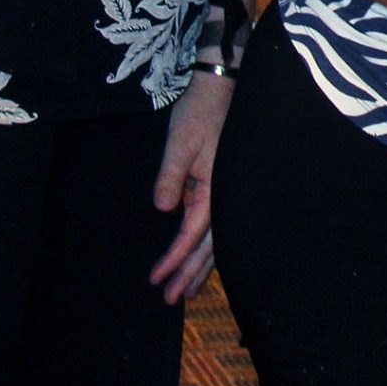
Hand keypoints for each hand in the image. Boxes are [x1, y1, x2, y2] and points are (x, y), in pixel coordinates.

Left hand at [148, 68, 234, 304]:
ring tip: (188, 290)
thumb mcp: (180, 141)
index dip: (175, 258)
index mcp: (216, 187)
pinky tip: (202, 256)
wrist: (224, 86)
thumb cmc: (200, 111)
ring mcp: (228, 190)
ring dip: (202, 265)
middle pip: (210, 244)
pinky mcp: (225, 184)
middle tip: (172, 299)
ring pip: (217, 238)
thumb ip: (171, 176)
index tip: (157, 279)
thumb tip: (164, 209)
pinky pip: (218, 224)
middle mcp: (226, 194)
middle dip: (191, 273)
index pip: (193, 233)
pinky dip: (208, 245)